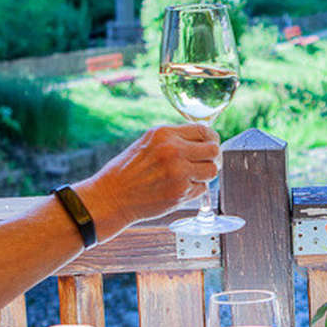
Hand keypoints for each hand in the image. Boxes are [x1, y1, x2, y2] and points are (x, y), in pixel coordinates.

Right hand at [78, 123, 219, 235]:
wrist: (112, 196)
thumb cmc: (129, 170)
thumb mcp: (149, 143)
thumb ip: (175, 139)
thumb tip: (205, 140)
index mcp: (165, 134)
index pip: (204, 131)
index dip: (211, 139)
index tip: (210, 145)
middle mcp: (173, 151)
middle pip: (214, 150)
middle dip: (213, 157)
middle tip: (206, 163)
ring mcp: (178, 173)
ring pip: (212, 171)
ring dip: (205, 175)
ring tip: (190, 177)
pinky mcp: (180, 193)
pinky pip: (202, 189)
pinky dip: (194, 190)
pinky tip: (177, 189)